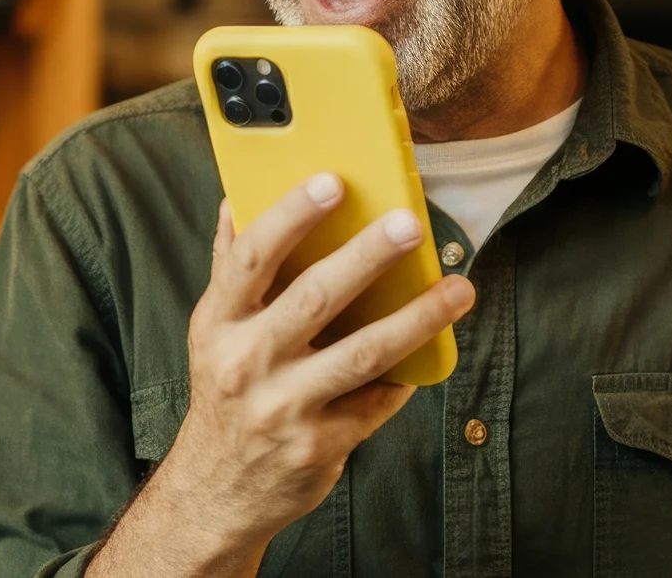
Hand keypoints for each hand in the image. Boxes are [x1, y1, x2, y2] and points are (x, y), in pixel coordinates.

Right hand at [159, 172, 474, 550]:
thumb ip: (230, 265)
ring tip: (459, 288)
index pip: (253, 256)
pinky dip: (409, 370)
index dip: (291, 215)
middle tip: (409, 223)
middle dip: (366, 256)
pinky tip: (436, 344)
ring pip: (362, 353)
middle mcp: (247, 361)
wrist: (216, 489)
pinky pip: (377, 400)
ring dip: (417, 317)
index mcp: (219, 321)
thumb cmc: (223, 388)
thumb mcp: (212, 328)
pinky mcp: (320, 445)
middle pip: (314, 297)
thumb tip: (235, 197)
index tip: (332, 181)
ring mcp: (284, 407)